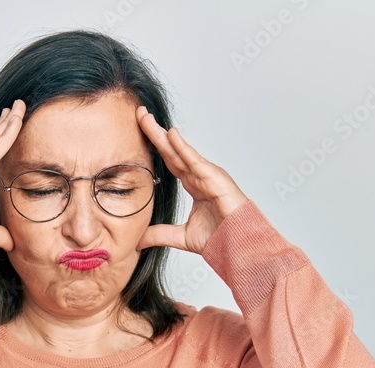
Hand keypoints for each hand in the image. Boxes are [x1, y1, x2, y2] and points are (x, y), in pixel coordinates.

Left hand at [134, 105, 249, 254]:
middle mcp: (200, 176)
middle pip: (171, 151)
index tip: (140, 131)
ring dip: (162, 134)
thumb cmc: (220, 238)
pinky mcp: (215, 178)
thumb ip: (159, 235)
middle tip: (139, 114)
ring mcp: (208, 175)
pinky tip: (170, 134)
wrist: (238, 245)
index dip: (155, 146)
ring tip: (146, 118)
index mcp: (194, 185)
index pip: (170, 161)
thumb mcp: (180, 236)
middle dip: (155, 132)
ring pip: (179, 151)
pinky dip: (182, 147)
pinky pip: (195, 160)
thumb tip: (137, 241)